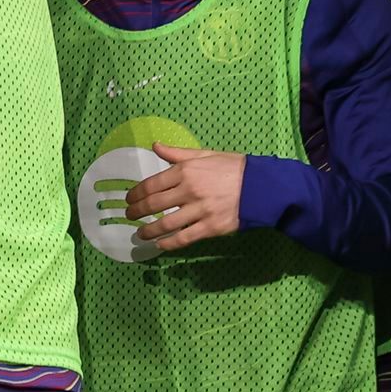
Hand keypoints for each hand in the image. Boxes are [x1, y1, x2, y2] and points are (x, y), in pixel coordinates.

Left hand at [123, 142, 246, 252]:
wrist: (262, 186)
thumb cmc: (233, 168)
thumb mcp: (205, 154)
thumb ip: (177, 153)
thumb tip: (155, 146)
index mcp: (185, 171)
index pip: (151, 184)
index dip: (136, 194)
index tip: (129, 199)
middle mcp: (189, 190)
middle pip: (154, 205)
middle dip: (136, 212)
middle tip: (129, 216)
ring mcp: (199, 210)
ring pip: (166, 224)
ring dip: (149, 231)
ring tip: (140, 234)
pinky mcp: (211, 227)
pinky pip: (184, 238)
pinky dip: (169, 244)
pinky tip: (160, 245)